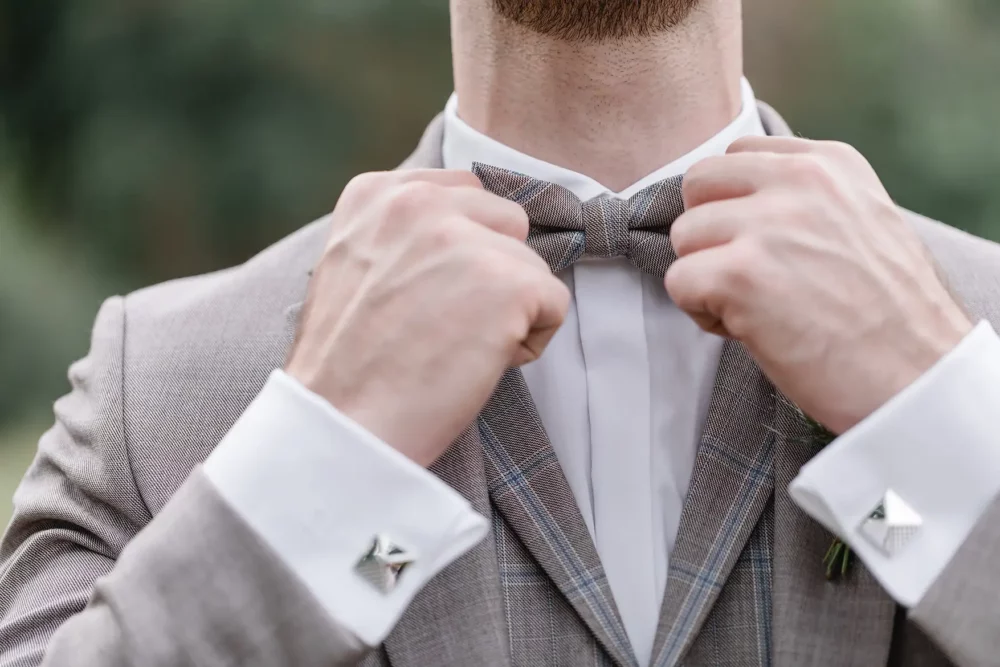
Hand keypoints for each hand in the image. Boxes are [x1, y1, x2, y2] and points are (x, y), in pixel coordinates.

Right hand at [286, 169, 568, 466]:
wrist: (340, 425)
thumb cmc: (347, 365)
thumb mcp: (353, 266)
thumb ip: (401, 234)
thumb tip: (466, 233)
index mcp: (376, 193)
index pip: (465, 194)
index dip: (465, 250)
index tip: (433, 295)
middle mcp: (419, 201)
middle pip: (506, 220)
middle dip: (493, 270)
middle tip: (446, 325)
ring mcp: (465, 239)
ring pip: (530, 263)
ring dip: (510, 309)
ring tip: (455, 349)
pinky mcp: (507, 282)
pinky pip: (554, 302)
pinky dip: (530, 341)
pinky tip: (479, 364)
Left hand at [666, 137, 971, 433]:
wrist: (918, 376)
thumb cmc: (886, 314)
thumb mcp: (859, 222)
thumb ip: (802, 198)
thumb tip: (735, 201)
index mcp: (828, 163)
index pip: (737, 155)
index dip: (732, 205)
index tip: (762, 246)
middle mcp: (799, 180)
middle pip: (698, 185)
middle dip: (708, 233)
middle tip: (745, 276)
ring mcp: (768, 225)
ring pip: (682, 236)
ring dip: (705, 277)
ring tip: (754, 307)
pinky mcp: (741, 275)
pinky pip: (678, 282)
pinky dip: (702, 314)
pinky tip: (746, 330)